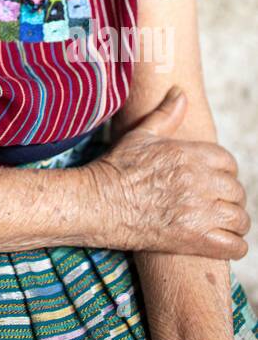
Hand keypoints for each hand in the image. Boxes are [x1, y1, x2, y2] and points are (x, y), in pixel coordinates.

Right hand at [87, 87, 250, 259]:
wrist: (99, 203)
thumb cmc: (117, 168)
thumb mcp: (140, 135)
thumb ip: (166, 114)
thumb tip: (180, 93)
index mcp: (189, 154)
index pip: (228, 163)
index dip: (224, 172)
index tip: (214, 181)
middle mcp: (198, 181)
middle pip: (236, 190)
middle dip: (229, 198)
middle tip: (215, 205)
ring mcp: (199, 212)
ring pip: (239, 218)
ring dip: (234, 223)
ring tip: (221, 224)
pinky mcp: (195, 239)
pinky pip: (234, 245)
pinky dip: (234, 246)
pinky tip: (222, 242)